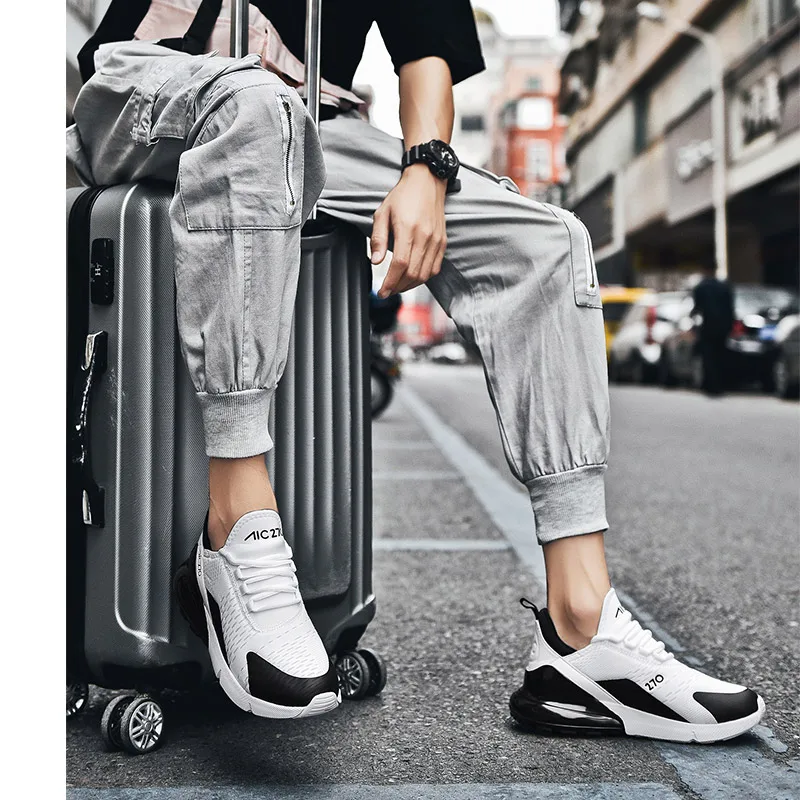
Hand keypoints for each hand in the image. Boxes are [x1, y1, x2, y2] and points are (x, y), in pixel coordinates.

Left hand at [371, 164, 446, 297]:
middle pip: (413, 273)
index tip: (382, 291)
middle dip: (398, 287)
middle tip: (387, 291)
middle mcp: (425, 237)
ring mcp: (436, 241)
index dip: (390, 282)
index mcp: (408, 229)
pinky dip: (423, 277)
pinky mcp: (442, 242)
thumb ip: (378, 238)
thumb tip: (375, 261)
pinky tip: (412, 277)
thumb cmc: (403, 196)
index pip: (400, 265)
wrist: (427, 181)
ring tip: (398, 286)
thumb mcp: (382, 213)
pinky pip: (435, 268)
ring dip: (410, 285)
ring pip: (425, 274)